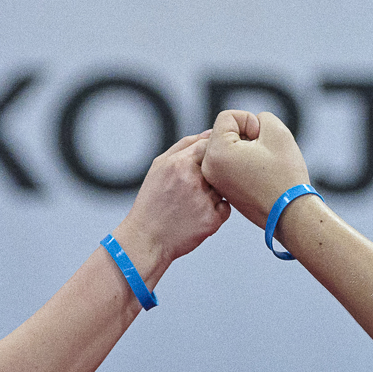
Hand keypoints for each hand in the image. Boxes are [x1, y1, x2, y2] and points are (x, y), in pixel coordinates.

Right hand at [113, 133, 230, 278]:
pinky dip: (216, 210)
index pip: (209, 145)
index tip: (202, 164)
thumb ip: (184, 145)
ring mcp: (204, 201)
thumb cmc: (152, 201)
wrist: (147, 239)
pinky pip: (225, 207)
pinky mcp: (212, 220)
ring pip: (223, 187)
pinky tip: (197, 214)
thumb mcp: (159, 166)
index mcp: (179, 163)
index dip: (209, 154)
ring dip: (214, 192)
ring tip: (193, 202)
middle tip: (198, 185)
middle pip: (219, 166)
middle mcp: (194, 180)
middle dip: (212, 174)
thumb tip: (210, 133)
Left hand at [201, 109, 310, 226]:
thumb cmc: (284, 174)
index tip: (263, 140)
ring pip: (229, 147)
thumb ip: (260, 117)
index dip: (250, 121)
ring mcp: (214, 180)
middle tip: (264, 153)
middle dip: (247, 135)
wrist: (290, 214)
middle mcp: (208, 167)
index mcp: (216, 152)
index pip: (227, 117)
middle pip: (225, 132)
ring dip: (247, 148)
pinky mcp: (223, 188)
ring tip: (262, 163)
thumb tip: (247, 128)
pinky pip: (231, 162)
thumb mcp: (276, 131)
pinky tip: (260, 173)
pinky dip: (245, 161)